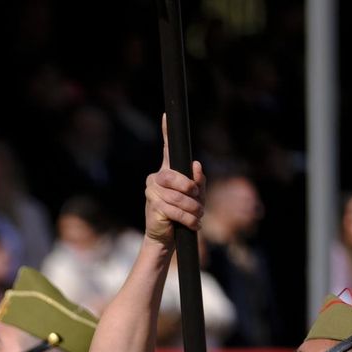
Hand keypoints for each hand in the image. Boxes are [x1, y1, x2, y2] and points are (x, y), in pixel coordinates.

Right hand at [144, 117, 204, 248]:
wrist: (168, 236)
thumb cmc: (183, 214)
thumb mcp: (196, 196)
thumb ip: (198, 181)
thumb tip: (195, 166)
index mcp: (168, 171)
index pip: (167, 148)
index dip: (166, 131)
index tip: (166, 114)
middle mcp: (156, 178)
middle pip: (173, 176)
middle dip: (190, 189)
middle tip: (199, 202)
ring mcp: (152, 191)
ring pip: (177, 196)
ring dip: (193, 209)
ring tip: (198, 217)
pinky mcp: (153, 206)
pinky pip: (174, 209)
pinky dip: (188, 218)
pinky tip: (193, 224)